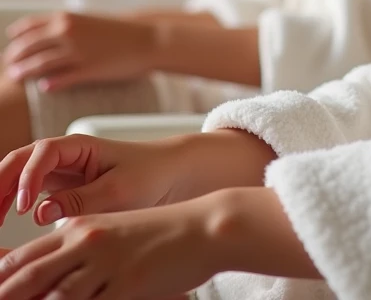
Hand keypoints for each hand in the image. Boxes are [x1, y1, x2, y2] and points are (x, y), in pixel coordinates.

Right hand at [0, 131, 276, 225]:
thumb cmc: (151, 174)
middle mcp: (65, 155)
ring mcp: (60, 172)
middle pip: (20, 160)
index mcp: (80, 145)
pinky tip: (7, 223)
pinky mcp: (61, 190)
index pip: (43, 153)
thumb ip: (81, 200)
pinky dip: (13, 204)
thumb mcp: (120, 190)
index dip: (29, 178)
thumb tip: (41, 213)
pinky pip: (29, 193)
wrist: (171, 174)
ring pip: (19, 175)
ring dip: (2, 193)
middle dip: (1, 183)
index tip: (27, 207)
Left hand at [0, 187, 320, 297]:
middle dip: (7, 294)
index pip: (21, 258)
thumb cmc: (158, 234)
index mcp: (79, 227)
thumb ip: (77, 255)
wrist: (202, 227)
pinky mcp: (126, 285)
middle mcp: (85, 241)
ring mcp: (105, 264)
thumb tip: (48, 283)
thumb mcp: (111, 234)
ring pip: (55, 297)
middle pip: (27, 278)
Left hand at [4, 12, 157, 89]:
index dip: (16, 38)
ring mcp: (76, 51)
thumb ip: (65, 25)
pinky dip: (49, 84)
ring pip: (40, 64)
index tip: (11, 47)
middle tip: (8, 67)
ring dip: (24, 72)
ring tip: (15, 78)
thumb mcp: (87, 20)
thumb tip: (44, 33)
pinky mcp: (87, 70)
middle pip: (28, 47)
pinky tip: (43, 88)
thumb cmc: (117, 30)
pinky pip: (60, 79)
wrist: (146, 39)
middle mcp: (67, 32)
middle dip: (14, 58)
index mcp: (66, 18)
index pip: (28, 27)